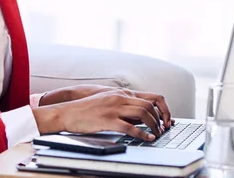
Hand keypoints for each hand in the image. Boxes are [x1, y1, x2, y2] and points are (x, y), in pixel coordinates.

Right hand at [40, 85, 172, 129]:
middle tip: (162, 130)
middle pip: (149, 105)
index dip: (162, 109)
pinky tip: (147, 139)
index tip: (166, 120)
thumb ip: (124, 106)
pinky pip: (130, 127)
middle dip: (160, 119)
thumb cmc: (87, 110)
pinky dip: (142, 134)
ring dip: (153, 126)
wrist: (68, 112)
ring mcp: (114, 108)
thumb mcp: (108, 102)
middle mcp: (120, 98)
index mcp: (121, 93)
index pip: (150, 97)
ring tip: (157, 134)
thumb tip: (141, 117)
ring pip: (143, 114)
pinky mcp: (108, 120)